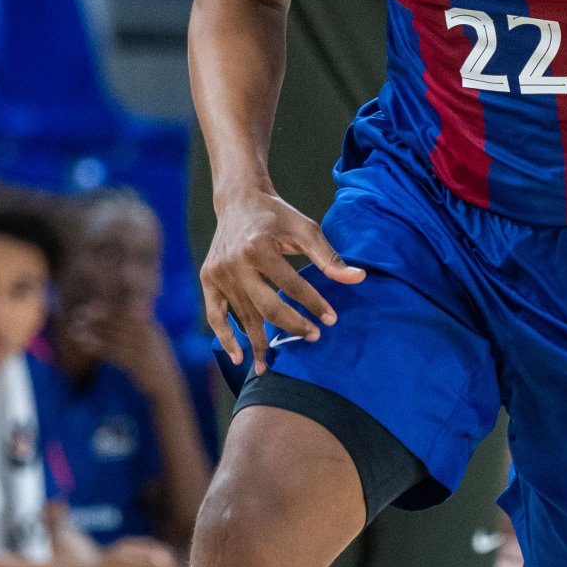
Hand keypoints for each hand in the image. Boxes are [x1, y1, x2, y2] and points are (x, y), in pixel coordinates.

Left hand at [65, 303, 180, 398]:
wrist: (168, 386)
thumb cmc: (157, 363)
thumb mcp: (153, 342)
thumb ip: (142, 328)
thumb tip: (130, 315)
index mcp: (151, 328)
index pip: (128, 313)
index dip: (109, 307)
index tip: (92, 304)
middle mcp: (147, 336)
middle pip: (119, 322)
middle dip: (98, 316)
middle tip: (79, 312)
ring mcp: (142, 349)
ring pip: (113, 337)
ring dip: (93, 331)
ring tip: (74, 329)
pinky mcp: (136, 364)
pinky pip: (112, 353)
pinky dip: (97, 346)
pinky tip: (83, 343)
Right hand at [202, 187, 364, 376]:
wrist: (239, 200)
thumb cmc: (277, 216)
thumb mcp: (306, 229)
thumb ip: (329, 257)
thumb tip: (358, 278)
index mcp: (259, 247)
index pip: (292, 285)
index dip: (314, 304)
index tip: (331, 319)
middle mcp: (235, 262)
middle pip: (267, 306)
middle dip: (292, 325)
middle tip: (313, 337)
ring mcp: (219, 273)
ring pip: (244, 315)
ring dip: (259, 342)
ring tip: (271, 366)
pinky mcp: (208, 279)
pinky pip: (215, 315)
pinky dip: (225, 337)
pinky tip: (239, 357)